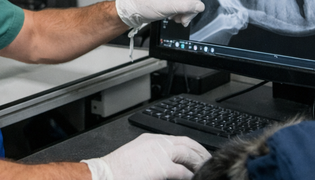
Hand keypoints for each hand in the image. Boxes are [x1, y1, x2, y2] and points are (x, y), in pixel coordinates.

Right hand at [82, 133, 210, 179]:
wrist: (106, 175)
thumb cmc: (117, 171)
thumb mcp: (137, 158)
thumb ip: (153, 157)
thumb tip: (167, 166)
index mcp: (151, 140)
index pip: (178, 139)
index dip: (191, 146)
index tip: (198, 153)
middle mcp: (157, 143)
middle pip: (187, 143)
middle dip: (200, 151)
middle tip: (208, 160)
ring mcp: (159, 153)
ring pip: (188, 154)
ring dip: (199, 162)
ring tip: (205, 169)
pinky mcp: (161, 167)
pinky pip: (182, 171)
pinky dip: (190, 175)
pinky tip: (193, 178)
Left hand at [115, 0, 227, 28]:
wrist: (134, 11)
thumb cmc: (146, 3)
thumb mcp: (169, 6)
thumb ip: (187, 7)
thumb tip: (200, 7)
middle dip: (190, 9)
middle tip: (181, 18)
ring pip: (191, 5)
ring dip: (185, 14)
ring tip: (175, 19)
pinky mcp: (173, 1)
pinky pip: (185, 8)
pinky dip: (181, 15)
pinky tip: (173, 18)